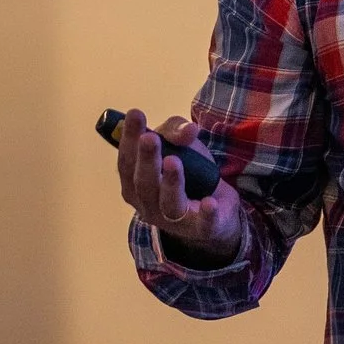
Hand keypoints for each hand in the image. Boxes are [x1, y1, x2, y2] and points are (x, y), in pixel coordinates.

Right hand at [115, 110, 244, 263]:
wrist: (216, 211)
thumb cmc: (188, 175)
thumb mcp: (178, 146)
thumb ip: (177, 131)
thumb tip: (188, 129)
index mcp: (134, 184)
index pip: (127, 162)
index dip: (129, 139)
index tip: (135, 114)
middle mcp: (147, 205)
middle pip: (143, 184)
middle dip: (146, 160)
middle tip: (149, 138)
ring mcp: (173, 221)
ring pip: (168, 203)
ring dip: (170, 182)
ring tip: (173, 161)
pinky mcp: (201, 229)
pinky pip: (202, 224)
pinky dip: (206, 215)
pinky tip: (209, 203)